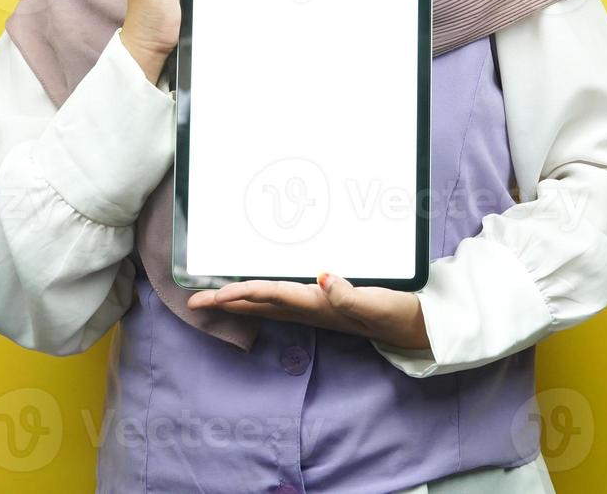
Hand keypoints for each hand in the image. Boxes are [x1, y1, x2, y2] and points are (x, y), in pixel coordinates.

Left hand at [187, 272, 431, 351]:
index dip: (243, 293)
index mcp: (318, 305)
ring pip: (265, 305)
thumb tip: (323, 278)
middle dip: (226, 304)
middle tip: (192, 303)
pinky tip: (251, 294)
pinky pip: (279, 301)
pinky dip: (258, 297)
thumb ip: (350, 293)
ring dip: (236, 302)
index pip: (271, 295)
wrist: (413, 327)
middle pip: (258, 305)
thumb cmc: (396, 313)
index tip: (215, 294)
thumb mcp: (377, 303)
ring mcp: (313, 309)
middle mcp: (309, 309)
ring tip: (210, 299)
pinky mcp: (320, 306)